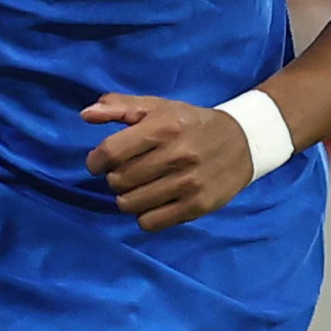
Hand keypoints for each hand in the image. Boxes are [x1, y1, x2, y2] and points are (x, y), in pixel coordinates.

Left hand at [81, 92, 260, 231]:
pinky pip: (150, 222)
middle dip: (114, 179)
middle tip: (126, 173)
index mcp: (163, 126)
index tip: (99, 163)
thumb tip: (85, 115)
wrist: (244, 142)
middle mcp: (176, 155)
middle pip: (118, 181)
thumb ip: (121, 108)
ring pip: (130, 204)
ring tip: (139, 188)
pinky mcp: (198, 206)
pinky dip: (145, 215)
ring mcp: (188, 183)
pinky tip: (154, 202)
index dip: (96, 161)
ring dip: (127, 198)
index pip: (111, 152)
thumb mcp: (159, 107)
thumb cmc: (192, 123)